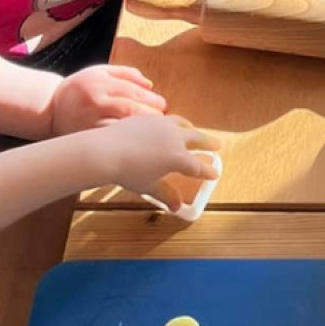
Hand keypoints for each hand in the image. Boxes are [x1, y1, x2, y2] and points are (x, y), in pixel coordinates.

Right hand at [49, 64, 166, 134]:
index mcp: (100, 82)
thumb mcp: (100, 72)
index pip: (133, 91)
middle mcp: (94, 101)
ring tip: (153, 133)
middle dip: (150, 116)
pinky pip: (108, 140)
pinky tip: (136, 143)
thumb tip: (151, 84)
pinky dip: (124, 142)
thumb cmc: (80, 88)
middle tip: (163, 122)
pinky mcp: (83, 137)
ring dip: (140, 131)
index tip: (164, 106)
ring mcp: (87, 120)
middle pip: (130, 109)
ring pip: (120, 127)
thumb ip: (126, 74)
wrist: (48, 108)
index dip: (152, 99)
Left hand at [83, 112, 220, 204]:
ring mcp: (163, 125)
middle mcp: (176, 138)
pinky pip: (167, 120)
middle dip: (209, 143)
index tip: (214, 174)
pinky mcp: (150, 118)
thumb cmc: (129, 173)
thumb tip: (177, 207)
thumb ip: (166, 194)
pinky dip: (174, 124)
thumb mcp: (149, 187)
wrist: (107, 151)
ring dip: (192, 129)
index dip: (208, 171)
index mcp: (179, 158)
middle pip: (198, 139)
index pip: (198, 167)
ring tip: (194, 131)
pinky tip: (168, 127)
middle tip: (217, 145)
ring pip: (183, 124)